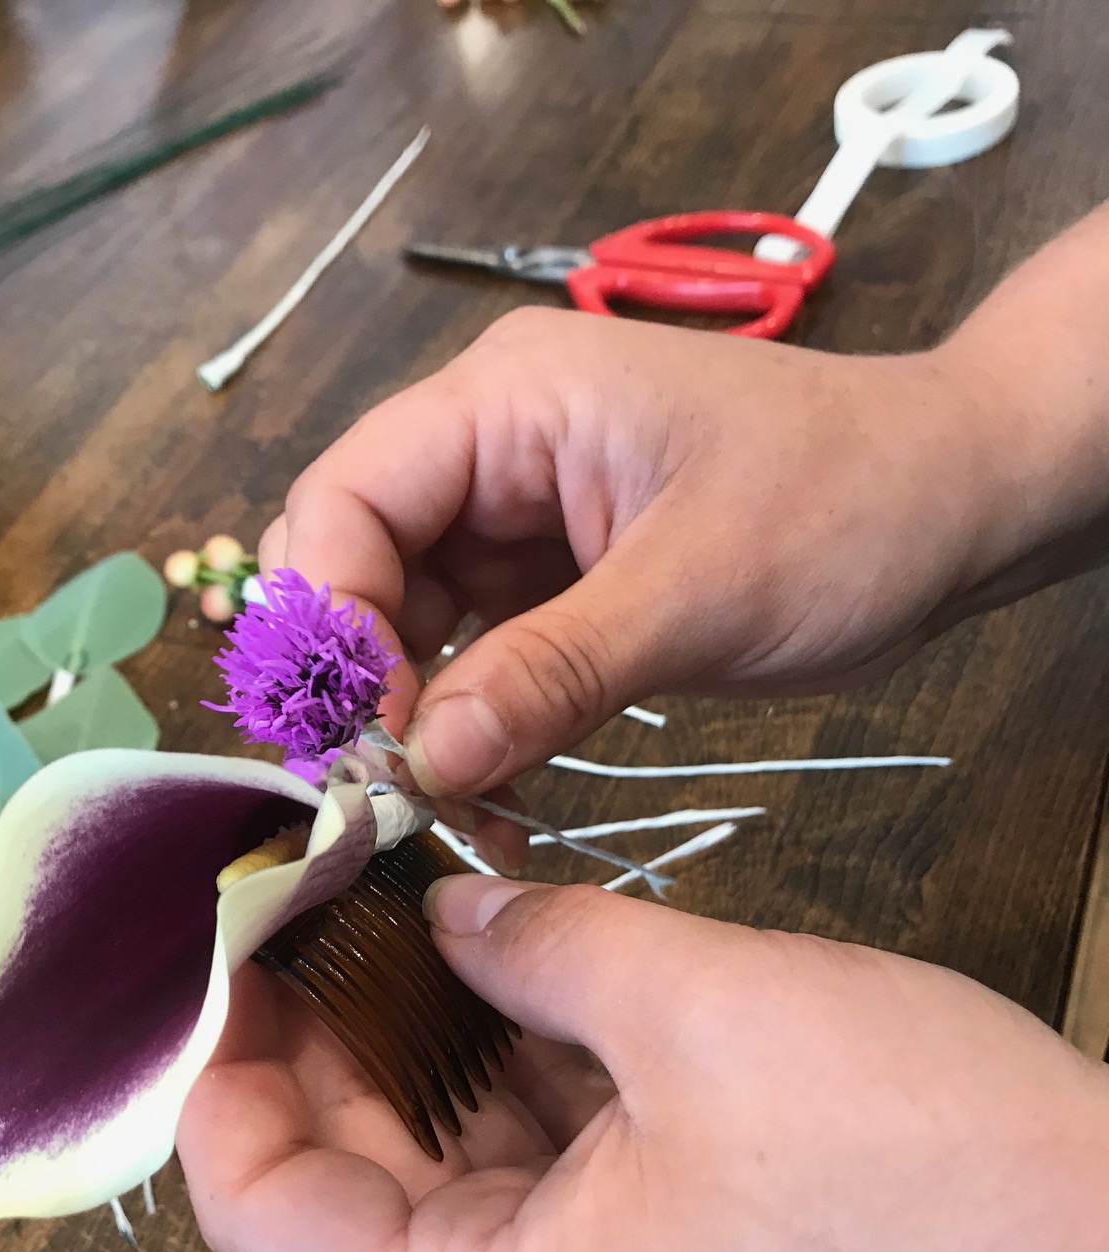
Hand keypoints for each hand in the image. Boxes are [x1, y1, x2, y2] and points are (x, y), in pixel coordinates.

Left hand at [177, 876, 1108, 1251]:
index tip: (232, 945)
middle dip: (318, 1037)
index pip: (269, 1220)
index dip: (224, 1079)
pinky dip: (503, 1065)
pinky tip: (497, 959)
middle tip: (307, 898)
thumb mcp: (698, 1009)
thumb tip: (450, 910)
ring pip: (437, 1169)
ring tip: (386, 906)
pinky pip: (530, 1166)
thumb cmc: (910, 1155)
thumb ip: (541, 946)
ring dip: (413, 1041)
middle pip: (344, 1189)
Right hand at [262, 308, 1013, 798]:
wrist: (957, 502)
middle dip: (361, 681)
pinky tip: (498, 800)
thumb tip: (426, 761)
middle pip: (356, 565)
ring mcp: (516, 520)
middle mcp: (490, 451)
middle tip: (393, 785)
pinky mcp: (550, 583)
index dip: (333, 622)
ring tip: (453, 811)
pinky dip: (474, 732)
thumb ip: (551, 672)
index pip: (345, 500)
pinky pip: (474, 662)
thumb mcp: (697, 591)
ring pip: (406, 628)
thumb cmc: (849, 504)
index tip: (373, 736)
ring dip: (419, 724)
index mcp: (506, 401)